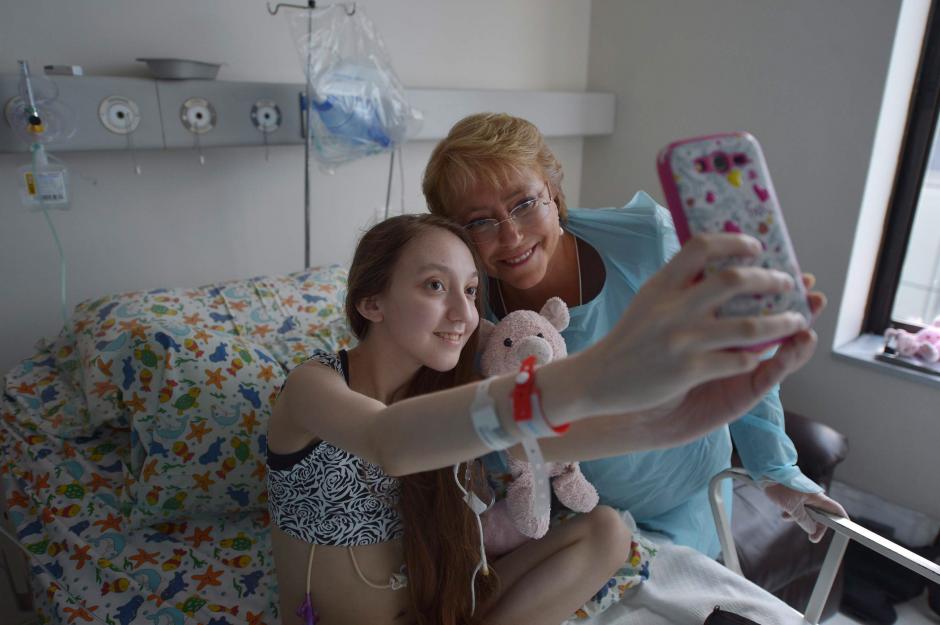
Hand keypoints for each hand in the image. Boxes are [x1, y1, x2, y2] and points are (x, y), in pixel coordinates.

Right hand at [583, 233, 809, 416]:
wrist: (599, 379)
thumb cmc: (631, 338)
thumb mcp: (648, 300)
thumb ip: (679, 283)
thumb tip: (719, 260)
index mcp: (662, 285)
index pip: (701, 246)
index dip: (735, 241)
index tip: (756, 247)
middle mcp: (673, 309)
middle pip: (734, 281)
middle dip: (771, 280)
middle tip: (787, 283)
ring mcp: (682, 341)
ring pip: (749, 326)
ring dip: (782, 322)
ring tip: (797, 320)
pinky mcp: (689, 371)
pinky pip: (738, 360)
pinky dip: (755, 356)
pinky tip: (759, 355)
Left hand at [763, 484, 847, 541]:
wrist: (767, 473)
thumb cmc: (781, 487)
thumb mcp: (793, 508)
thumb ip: (803, 520)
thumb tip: (812, 530)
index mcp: (818, 497)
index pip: (836, 510)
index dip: (843, 519)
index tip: (846, 530)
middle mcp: (813, 496)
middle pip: (822, 515)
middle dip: (817, 526)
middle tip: (813, 539)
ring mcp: (804, 496)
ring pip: (809, 512)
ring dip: (801, 519)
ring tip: (788, 519)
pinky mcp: (795, 495)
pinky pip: (798, 508)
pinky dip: (793, 513)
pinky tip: (784, 515)